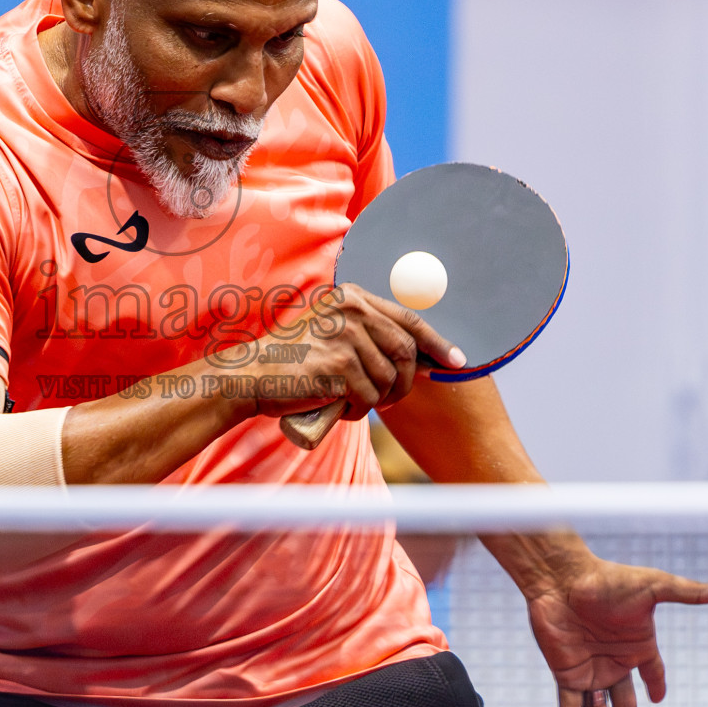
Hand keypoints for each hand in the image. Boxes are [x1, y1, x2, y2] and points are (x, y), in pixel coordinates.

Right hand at [241, 282, 465, 419]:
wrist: (251, 375)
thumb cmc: (292, 359)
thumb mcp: (331, 332)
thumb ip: (368, 334)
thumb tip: (422, 357)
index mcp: (351, 296)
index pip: (408, 318)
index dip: (437, 342)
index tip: (456, 361)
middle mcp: (350, 309)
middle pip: (405, 351)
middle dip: (404, 382)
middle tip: (388, 400)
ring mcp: (345, 335)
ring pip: (389, 378)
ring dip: (376, 400)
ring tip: (351, 401)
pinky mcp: (339, 364)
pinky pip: (368, 397)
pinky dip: (357, 411)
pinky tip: (336, 406)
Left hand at [523, 555, 707, 706]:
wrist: (560, 577)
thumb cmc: (607, 579)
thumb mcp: (654, 587)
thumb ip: (690, 593)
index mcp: (638, 646)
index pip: (653, 674)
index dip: (657, 685)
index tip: (659, 698)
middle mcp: (614, 663)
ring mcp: (589, 672)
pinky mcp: (565, 675)